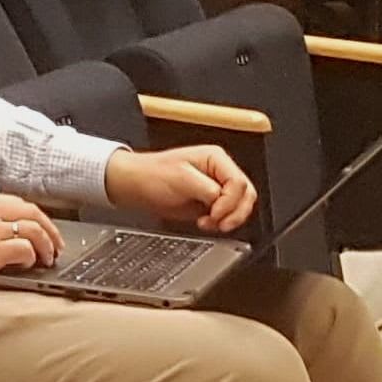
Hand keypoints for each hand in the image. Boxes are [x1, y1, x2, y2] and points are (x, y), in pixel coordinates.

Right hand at [0, 191, 60, 286]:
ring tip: (47, 258)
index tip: (45, 230)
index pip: (19, 203)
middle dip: (51, 230)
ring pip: (34, 231)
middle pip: (33, 213)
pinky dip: (31, 257)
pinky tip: (28, 264)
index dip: (39, 218)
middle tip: (56, 245)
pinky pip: (23, 250)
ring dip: (46, 246)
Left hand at [105, 144, 257, 232]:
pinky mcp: (210, 202)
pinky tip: (206, 223)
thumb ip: (207, 189)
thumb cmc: (152, 175)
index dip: (230, 202)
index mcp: (216, 159)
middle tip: (218, 223)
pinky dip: (221, 222)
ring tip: (209, 223)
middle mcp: (219, 171)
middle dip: (234, 212)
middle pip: (246, 195)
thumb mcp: (181, 179)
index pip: (239, 182)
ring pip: (240, 206)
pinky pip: (227, 215)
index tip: (215, 213)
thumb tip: (222, 200)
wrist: (135, 186)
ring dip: (229, 219)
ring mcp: (216, 187)